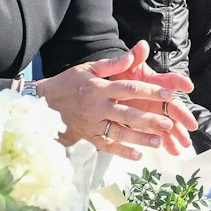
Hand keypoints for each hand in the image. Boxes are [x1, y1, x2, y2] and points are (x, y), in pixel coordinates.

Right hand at [42, 42, 197, 159]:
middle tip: (168, 123)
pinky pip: (106, 146)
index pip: (129, 89)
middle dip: (149, 119)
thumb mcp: (88, 69)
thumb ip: (112, 64)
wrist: (41, 104)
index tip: (167, 94)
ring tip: (158, 142)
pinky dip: (122, 152)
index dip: (149, 91)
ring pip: (119, 133)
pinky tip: (138, 155)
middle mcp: (97, 108)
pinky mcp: (88, 137)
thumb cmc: (68, 83)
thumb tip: (133, 55)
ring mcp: (92, 124)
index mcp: (100, 89)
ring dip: (139, 138)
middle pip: (127, 114)